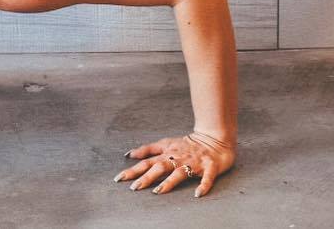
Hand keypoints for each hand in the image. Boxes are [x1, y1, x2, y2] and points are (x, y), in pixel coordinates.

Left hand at [113, 130, 235, 197]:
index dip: (134, 168)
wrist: (215, 138)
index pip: (147, 160)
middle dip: (146, 177)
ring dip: (169, 182)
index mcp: (168, 152)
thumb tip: (129, 154)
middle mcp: (178, 157)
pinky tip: (197, 194)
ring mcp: (194, 163)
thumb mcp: (166, 143)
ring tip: (158, 192)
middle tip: (133, 188)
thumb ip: (149, 149)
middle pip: (160, 166)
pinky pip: (206, 178)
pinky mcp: (210, 167)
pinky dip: (203, 186)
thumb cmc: (188, 144)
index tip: (119, 178)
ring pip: (180, 172)